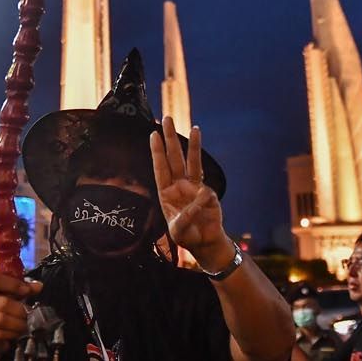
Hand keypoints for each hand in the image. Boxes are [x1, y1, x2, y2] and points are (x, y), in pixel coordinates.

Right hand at [0, 272, 41, 355]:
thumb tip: (38, 286)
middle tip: (31, 314)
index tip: (28, 291)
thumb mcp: (8, 294)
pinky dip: (11, 335)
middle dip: (21, 310)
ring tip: (26, 324)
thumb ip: (22, 288)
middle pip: (3, 303)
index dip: (14, 284)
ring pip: (2, 320)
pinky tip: (16, 333)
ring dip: (18, 324)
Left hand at [151, 116, 228, 270]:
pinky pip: (206, 194)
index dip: (157, 151)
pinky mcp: (208, 194)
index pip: (160, 167)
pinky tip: (203, 209)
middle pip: (174, 157)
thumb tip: (201, 196)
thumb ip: (185, 217)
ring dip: (193, 145)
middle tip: (166, 119)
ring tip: (195, 128)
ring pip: (193, 162)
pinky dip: (204, 199)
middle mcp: (179, 185)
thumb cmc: (187, 236)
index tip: (153, 134)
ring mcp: (194, 187)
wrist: (204, 242)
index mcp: (166, 192)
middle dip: (170, 138)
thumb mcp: (178, 231)